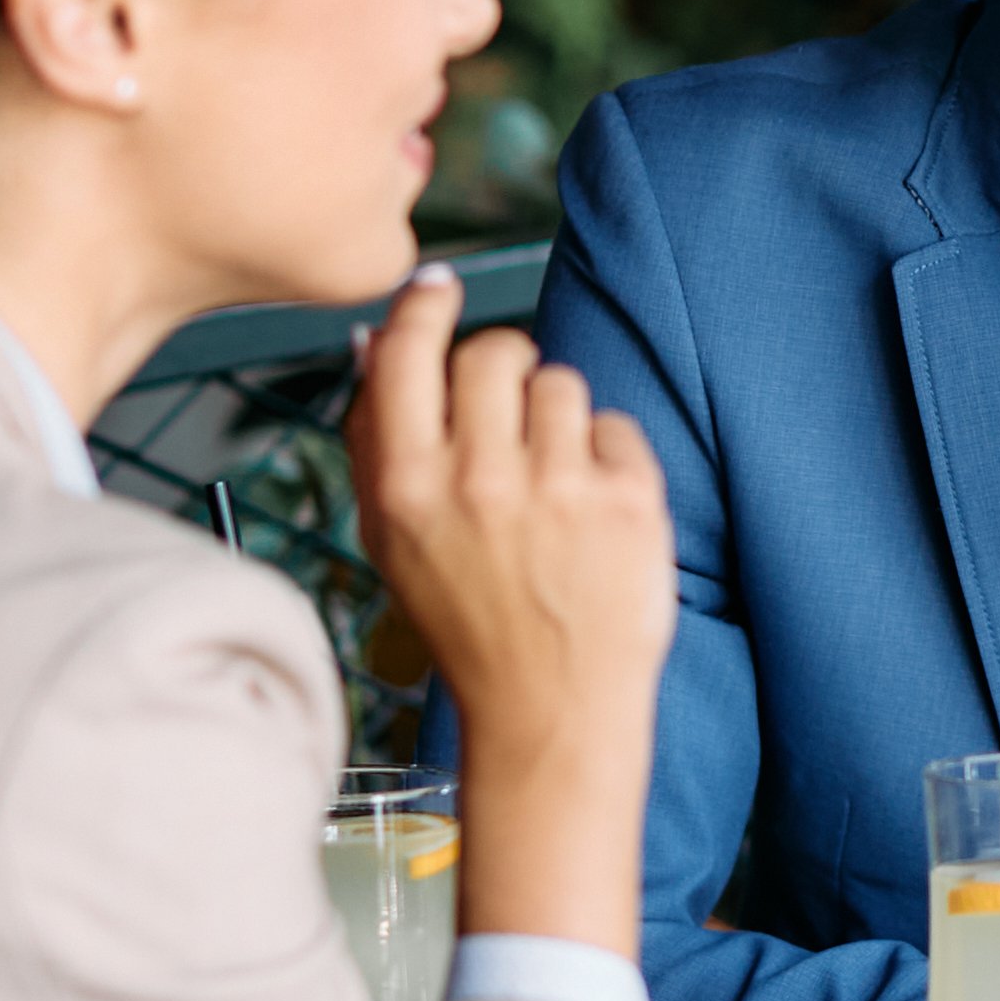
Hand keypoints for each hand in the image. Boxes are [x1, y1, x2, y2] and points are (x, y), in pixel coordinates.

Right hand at [345, 266, 674, 950]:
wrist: (552, 711)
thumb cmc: (469, 622)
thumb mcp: (392, 542)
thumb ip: (374, 440)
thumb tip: (372, 340)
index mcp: (407, 489)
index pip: (407, 352)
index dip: (423, 306)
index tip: (439, 289)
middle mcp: (479, 481)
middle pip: (494, 351)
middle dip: (503, 368)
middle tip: (508, 417)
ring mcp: (558, 489)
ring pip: (560, 382)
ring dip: (556, 418)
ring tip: (552, 487)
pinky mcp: (627, 500)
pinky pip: (614, 425)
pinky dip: (607, 458)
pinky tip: (591, 514)